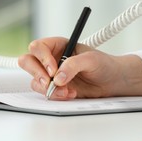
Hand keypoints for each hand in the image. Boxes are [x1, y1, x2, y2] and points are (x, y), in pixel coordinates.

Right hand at [18, 37, 141, 99]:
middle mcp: (51, 58)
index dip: (42, 58)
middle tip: (49, 82)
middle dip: (37, 73)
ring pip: (34, 79)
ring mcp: (51, 74)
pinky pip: (44, 92)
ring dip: (48, 88)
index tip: (53, 70)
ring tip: (67, 90)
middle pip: (28, 61)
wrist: (113, 81)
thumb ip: (73, 65)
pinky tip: (70, 94)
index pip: (38, 47)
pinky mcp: (54, 88)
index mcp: (58, 45)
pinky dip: (55, 95)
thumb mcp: (91, 60)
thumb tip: (58, 77)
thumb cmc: (104, 64)